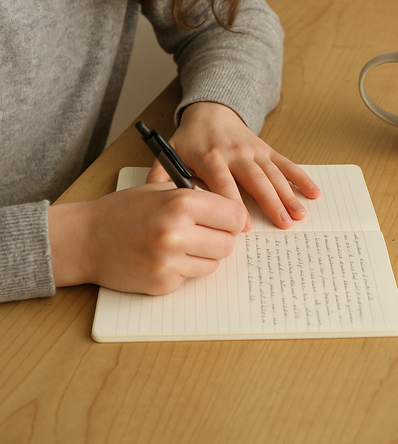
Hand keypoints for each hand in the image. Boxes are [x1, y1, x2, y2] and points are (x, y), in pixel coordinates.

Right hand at [48, 182, 247, 294]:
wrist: (86, 238)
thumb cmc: (123, 210)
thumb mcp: (161, 189)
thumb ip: (197, 198)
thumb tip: (233, 212)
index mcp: (181, 203)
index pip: (234, 216)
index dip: (233, 218)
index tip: (227, 219)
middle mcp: (177, 233)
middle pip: (228, 244)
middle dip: (221, 238)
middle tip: (205, 232)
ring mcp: (169, 262)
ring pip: (214, 263)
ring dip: (204, 255)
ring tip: (182, 243)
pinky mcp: (162, 284)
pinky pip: (191, 277)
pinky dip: (185, 268)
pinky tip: (165, 257)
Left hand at [146, 102, 320, 229]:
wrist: (210, 111)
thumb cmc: (189, 139)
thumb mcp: (169, 154)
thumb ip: (159, 178)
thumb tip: (150, 203)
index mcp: (210, 156)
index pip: (223, 182)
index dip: (233, 204)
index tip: (242, 227)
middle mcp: (235, 152)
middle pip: (255, 179)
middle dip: (270, 202)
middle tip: (283, 224)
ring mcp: (254, 150)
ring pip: (273, 174)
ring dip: (288, 194)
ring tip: (299, 215)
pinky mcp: (266, 150)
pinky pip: (286, 164)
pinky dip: (301, 177)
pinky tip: (313, 193)